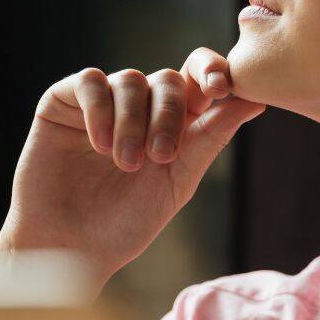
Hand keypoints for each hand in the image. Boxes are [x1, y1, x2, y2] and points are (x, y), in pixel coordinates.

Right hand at [0, 47, 265, 294]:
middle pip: (169, 79)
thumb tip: (256, 100)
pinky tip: (99, 145)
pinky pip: (90, 81)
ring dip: (133, 121)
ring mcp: (101, 102)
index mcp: (173, 122)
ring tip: (126, 163)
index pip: (199, 77)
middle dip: (170, 114)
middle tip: (161, 157)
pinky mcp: (63, 102)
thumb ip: (212, 137)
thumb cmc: (124, 223)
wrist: (68, 248)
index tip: (221, 88)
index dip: (213, 70)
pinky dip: (100, 109)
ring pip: (130, 79)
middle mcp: (139, 107)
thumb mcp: (178, 180)